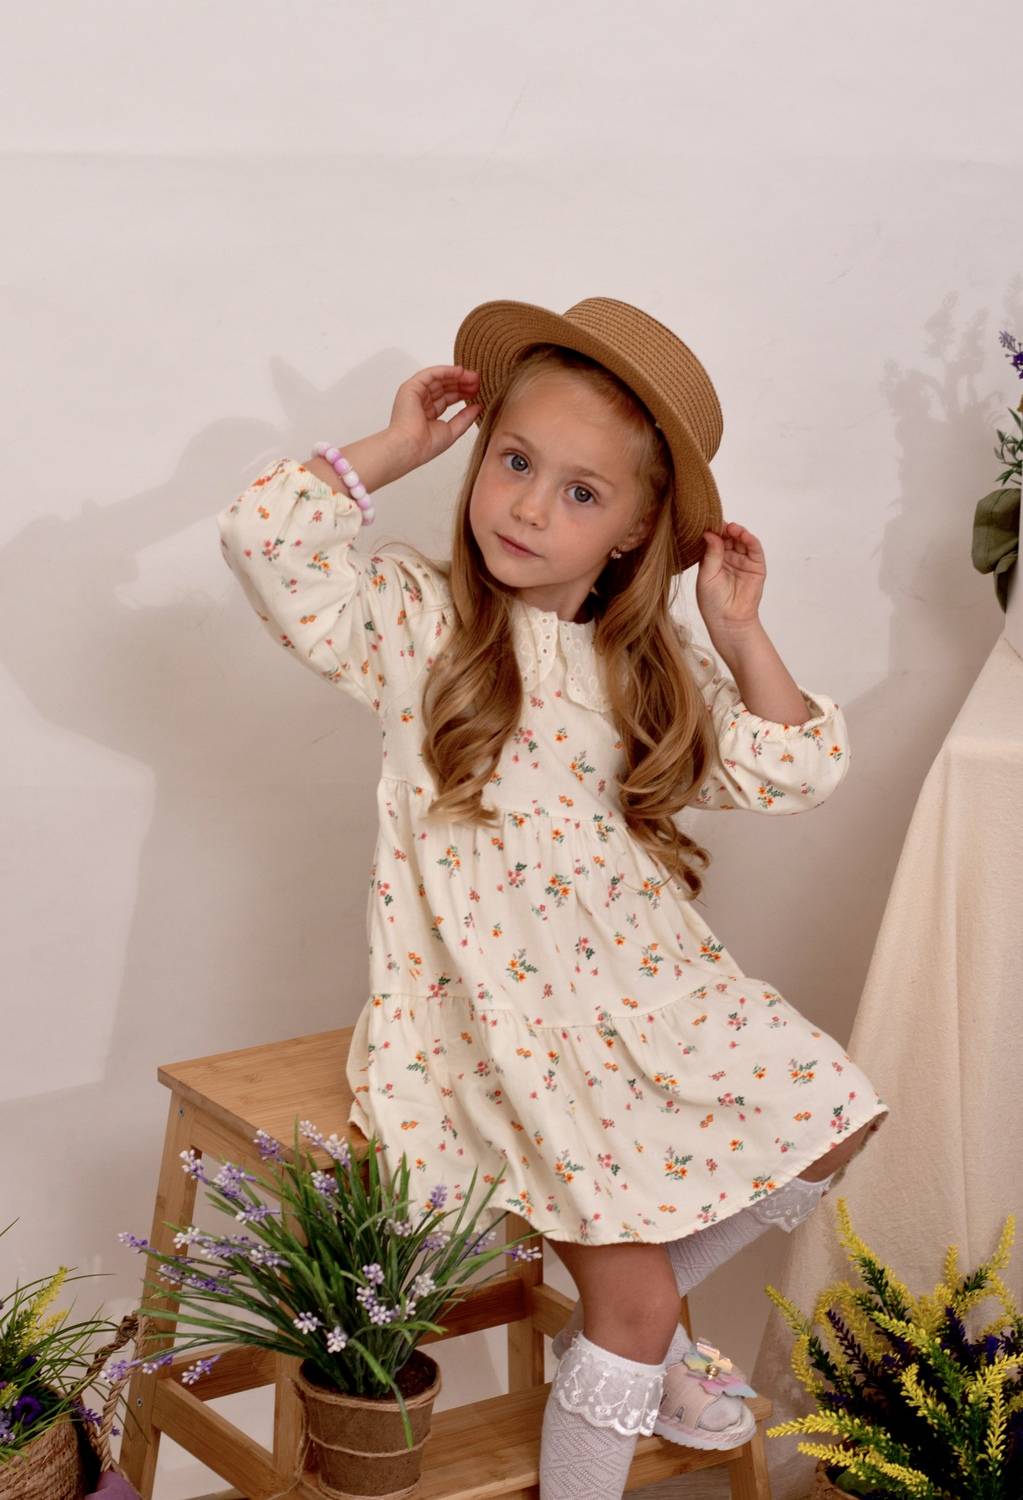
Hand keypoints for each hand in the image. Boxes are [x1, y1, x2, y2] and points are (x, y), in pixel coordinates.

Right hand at [387, 365, 481, 470]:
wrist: (411, 448)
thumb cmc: (425, 446)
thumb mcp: (452, 430)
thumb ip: (465, 418)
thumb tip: (478, 407)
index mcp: (427, 413)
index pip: (446, 398)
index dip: (461, 393)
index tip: (476, 391)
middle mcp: (420, 401)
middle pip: (443, 387)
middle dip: (461, 383)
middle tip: (478, 381)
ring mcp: (415, 393)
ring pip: (438, 379)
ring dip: (456, 376)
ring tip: (473, 376)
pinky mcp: (411, 387)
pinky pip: (431, 374)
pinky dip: (446, 371)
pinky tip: (460, 371)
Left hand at [695, 522, 766, 638]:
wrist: (729, 620)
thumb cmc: (712, 602)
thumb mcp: (706, 576)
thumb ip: (710, 554)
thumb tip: (709, 533)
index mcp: (712, 560)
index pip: (713, 539)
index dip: (711, 530)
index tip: (706, 521)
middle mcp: (728, 558)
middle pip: (727, 537)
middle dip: (724, 528)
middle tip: (719, 522)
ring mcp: (742, 560)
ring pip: (741, 540)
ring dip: (737, 531)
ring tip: (731, 528)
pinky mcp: (756, 566)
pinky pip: (754, 549)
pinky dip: (750, 539)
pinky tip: (742, 534)